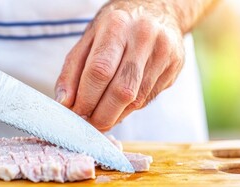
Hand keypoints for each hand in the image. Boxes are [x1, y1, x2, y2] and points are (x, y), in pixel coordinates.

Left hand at [55, 0, 184, 130]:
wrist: (156, 10)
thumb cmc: (114, 28)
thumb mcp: (88, 40)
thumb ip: (72, 71)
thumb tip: (64, 103)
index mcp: (116, 25)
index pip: (99, 71)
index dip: (86, 98)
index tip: (76, 112)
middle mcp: (144, 36)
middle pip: (122, 90)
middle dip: (101, 114)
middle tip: (89, 122)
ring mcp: (164, 51)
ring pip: (137, 99)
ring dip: (115, 115)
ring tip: (101, 116)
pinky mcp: (175, 66)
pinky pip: (148, 99)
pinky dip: (128, 109)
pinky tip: (119, 106)